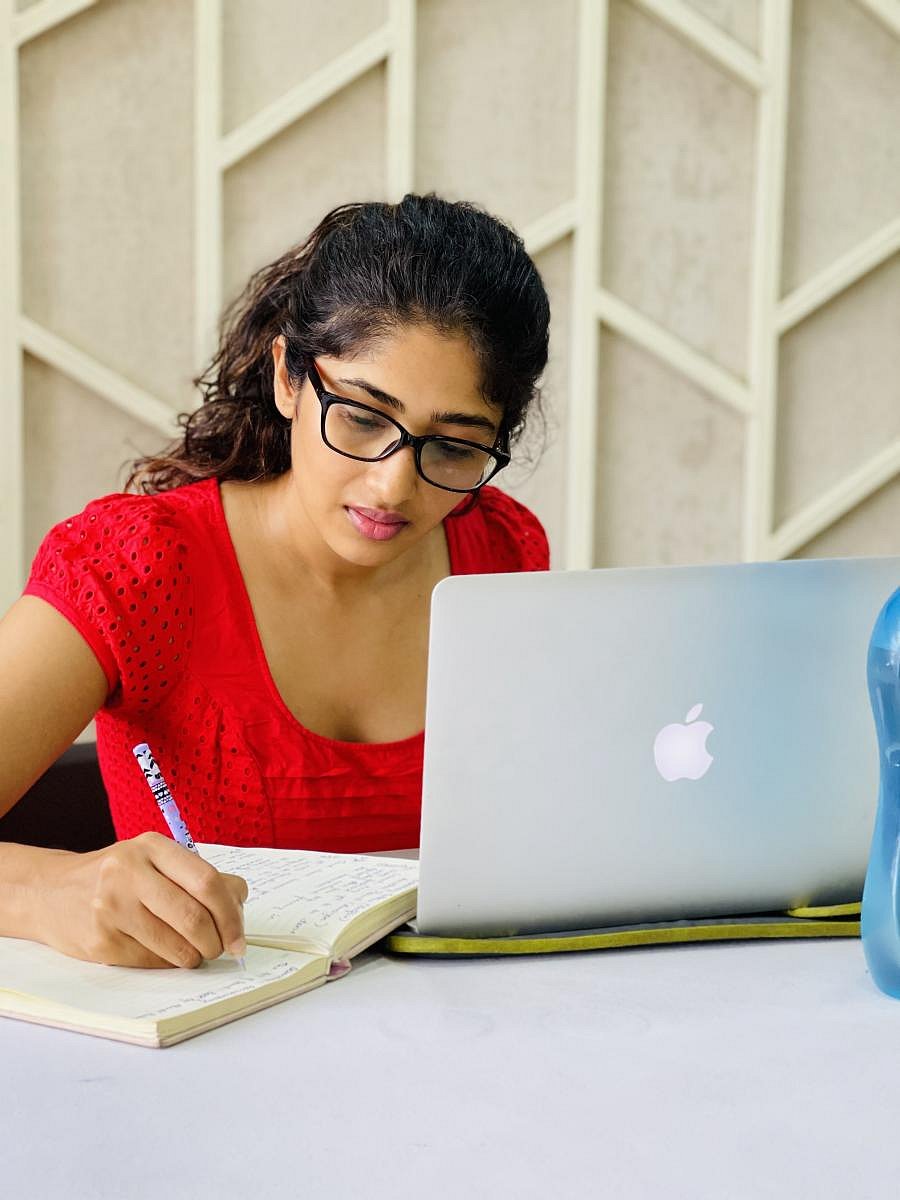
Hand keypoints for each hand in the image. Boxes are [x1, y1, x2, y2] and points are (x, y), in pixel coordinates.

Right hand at [39, 832, 247, 967]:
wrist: (50, 892)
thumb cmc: (116, 877)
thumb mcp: (153, 860)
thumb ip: (196, 875)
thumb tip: (239, 900)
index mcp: (151, 846)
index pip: (206, 881)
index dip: (231, 913)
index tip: (239, 935)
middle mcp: (128, 873)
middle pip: (193, 916)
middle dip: (217, 940)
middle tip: (222, 949)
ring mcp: (110, 908)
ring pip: (175, 945)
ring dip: (195, 956)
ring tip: (195, 952)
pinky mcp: (100, 941)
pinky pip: (152, 961)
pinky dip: (170, 963)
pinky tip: (167, 954)